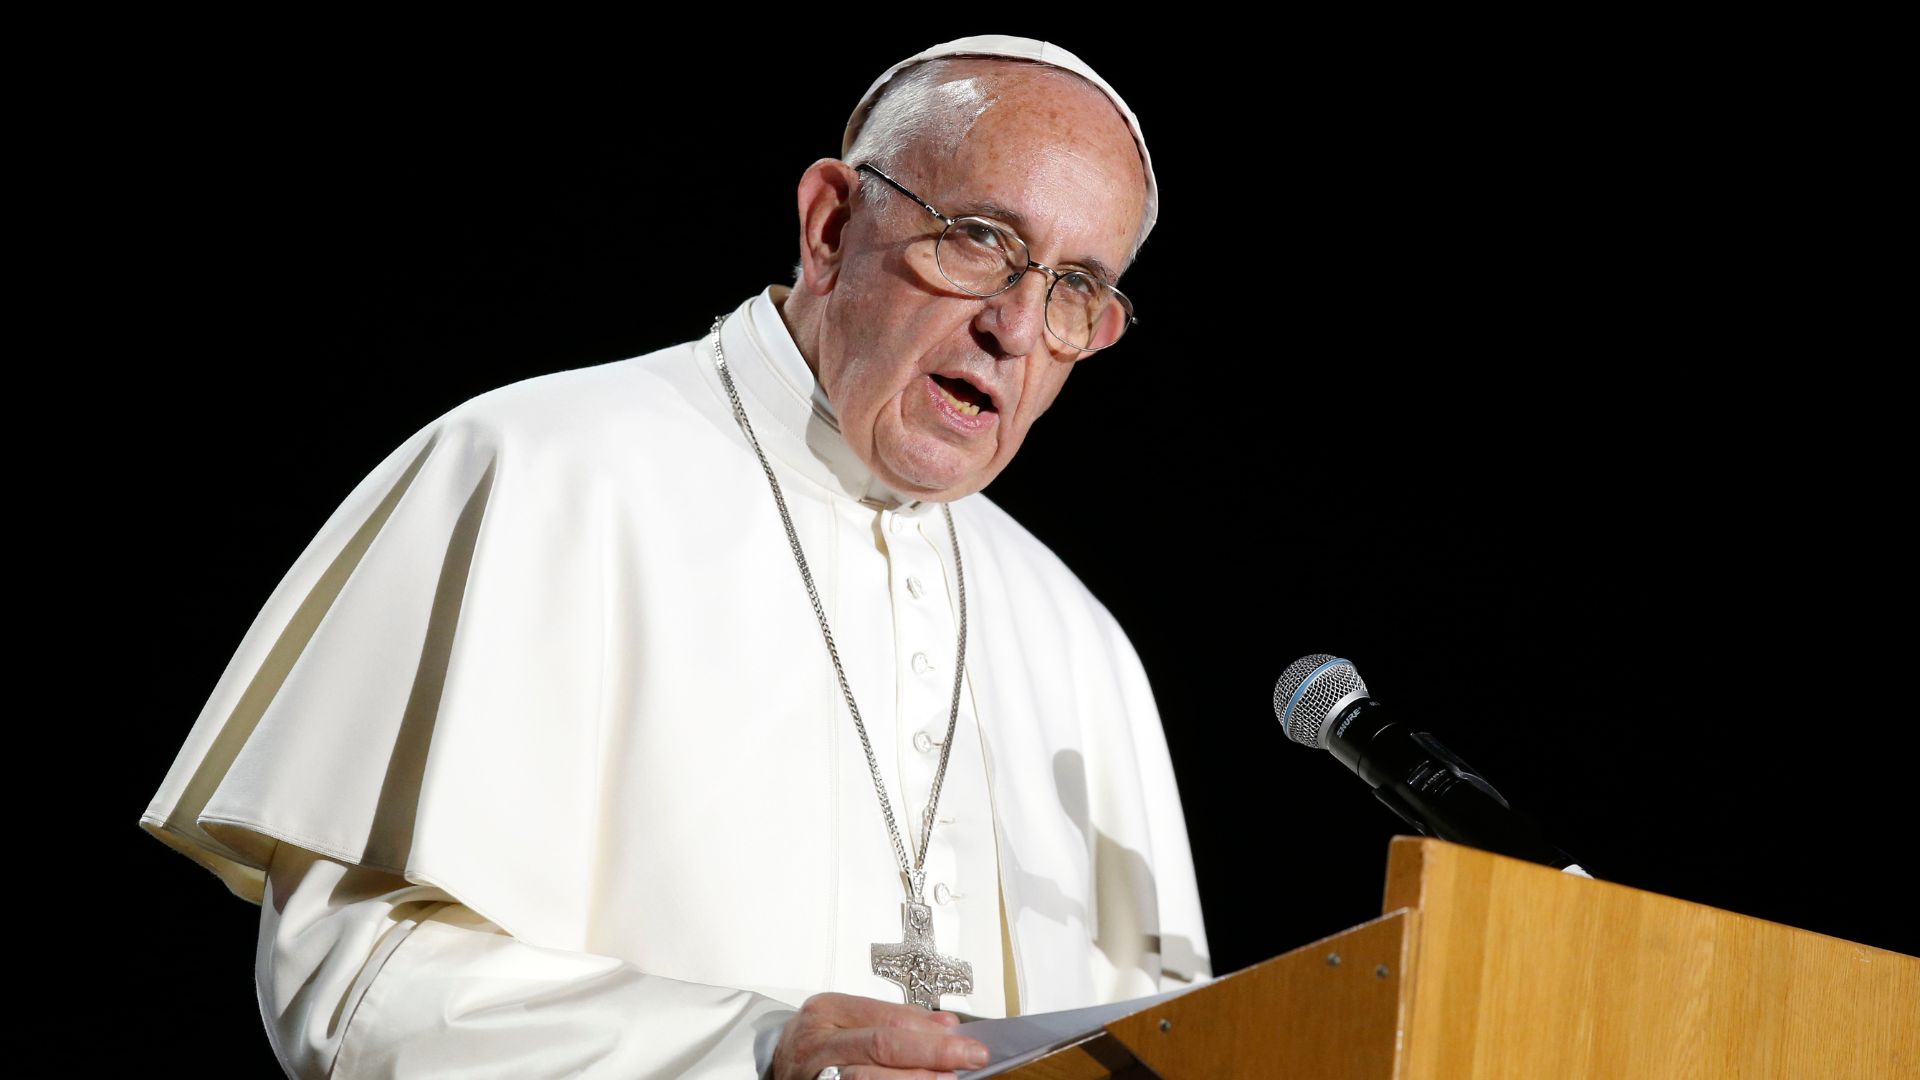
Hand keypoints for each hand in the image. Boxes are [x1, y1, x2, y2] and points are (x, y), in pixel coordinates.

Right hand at [770, 992, 991, 1079]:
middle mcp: (816, 1041)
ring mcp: (814, 1074)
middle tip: (968, 1057)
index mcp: (826, 1011)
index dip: (930, 1030)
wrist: (775, 1070)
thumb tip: (946, 1027)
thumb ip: (894, 1021)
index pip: (887, 1018)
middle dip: (932, 1052)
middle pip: (882, 1045)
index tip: (965, 1039)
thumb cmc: (816, 1046)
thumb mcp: (849, 1023)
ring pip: (869, 1078)